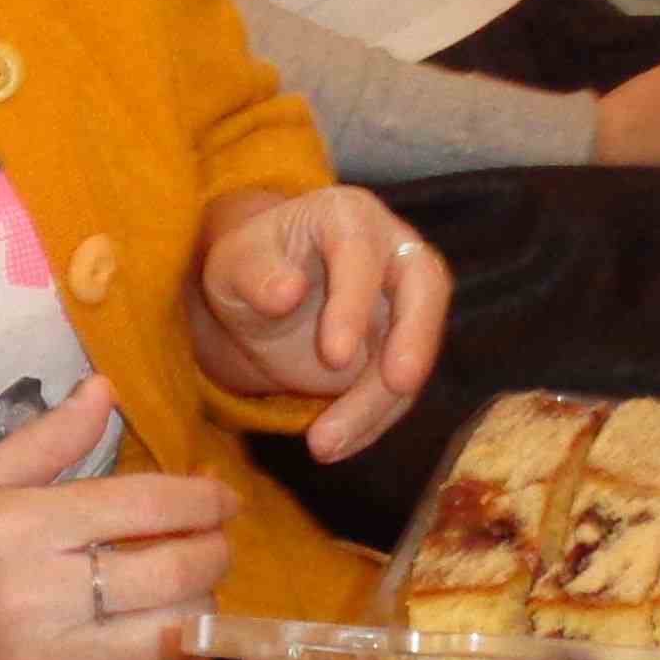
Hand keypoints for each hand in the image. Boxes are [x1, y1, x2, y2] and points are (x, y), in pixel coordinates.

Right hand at [0, 379, 229, 659]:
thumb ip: (47, 437)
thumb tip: (107, 390)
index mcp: (19, 529)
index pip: (141, 506)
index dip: (200, 497)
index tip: (221, 495)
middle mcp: (41, 600)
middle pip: (170, 572)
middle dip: (214, 548)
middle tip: (216, 536)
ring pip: (172, 636)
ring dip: (206, 605)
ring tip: (195, 585)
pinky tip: (185, 644)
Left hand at [192, 188, 451, 462]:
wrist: (261, 299)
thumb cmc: (249, 267)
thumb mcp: (233, 266)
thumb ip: (256, 273)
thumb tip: (288, 291)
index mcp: (347, 215)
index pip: (362, 252)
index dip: (354, 303)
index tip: (334, 355)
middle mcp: (390, 249)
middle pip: (426, 285)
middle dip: (416, 338)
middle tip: (397, 386)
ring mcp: (405, 299)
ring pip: (415, 346)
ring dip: (382, 400)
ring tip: (326, 445)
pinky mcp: (404, 346)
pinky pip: (399, 386)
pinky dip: (372, 419)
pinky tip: (336, 445)